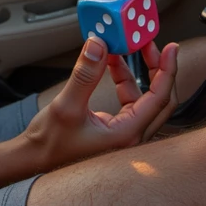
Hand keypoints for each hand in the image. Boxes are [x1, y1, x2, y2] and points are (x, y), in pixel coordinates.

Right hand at [22, 36, 178, 172]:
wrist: (35, 161)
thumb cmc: (50, 143)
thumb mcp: (66, 105)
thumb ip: (85, 75)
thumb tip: (98, 44)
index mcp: (127, 134)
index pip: (159, 98)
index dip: (167, 70)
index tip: (170, 47)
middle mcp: (132, 137)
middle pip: (159, 98)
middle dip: (155, 68)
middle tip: (146, 44)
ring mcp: (125, 135)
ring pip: (144, 99)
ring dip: (135, 73)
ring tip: (121, 50)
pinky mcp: (116, 130)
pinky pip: (130, 102)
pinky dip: (123, 81)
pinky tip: (111, 66)